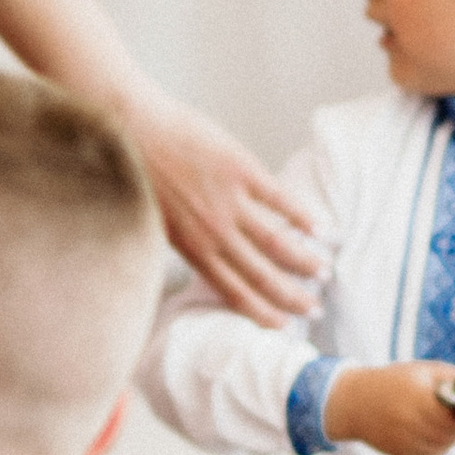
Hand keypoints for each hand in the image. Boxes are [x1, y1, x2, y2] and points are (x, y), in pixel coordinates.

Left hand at [134, 98, 321, 322]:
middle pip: (260, 275)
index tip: (282, 325)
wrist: (130, 129)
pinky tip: (318, 228)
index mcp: (190, 248)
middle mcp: (212, 232)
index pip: (232, 291)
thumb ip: (187, 242)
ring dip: (303, 261)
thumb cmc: (138, 173)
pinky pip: (279, 199)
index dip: (261, 311)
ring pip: (276, 242)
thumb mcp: (158, 222)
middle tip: (313, 309)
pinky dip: (301, 215)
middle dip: (290, 297)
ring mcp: (228, 201)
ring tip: (324, 271)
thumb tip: (212, 255)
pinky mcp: (240, 170)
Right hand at [321, 361, 454, 454]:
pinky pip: (436, 453)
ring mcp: (408, 444)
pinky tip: (430, 429)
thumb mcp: (425, 372)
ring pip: (447, 444)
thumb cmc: (395, 382)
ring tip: (445, 418)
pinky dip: (440, 442)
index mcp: (417, 399)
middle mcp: (411, 424)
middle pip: (454, 430)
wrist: (354, 405)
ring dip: (453, 433)